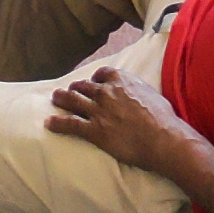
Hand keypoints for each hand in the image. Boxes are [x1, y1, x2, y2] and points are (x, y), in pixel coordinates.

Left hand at [45, 60, 197, 176]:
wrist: (163, 138)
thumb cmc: (163, 118)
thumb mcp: (151, 94)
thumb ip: (138, 90)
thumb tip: (138, 93)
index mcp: (121, 81)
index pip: (102, 74)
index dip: (95, 79)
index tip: (93, 83)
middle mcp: (106, 92)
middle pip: (84, 86)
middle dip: (75, 88)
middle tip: (69, 90)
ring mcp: (98, 111)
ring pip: (73, 101)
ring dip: (62, 98)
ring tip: (55, 98)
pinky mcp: (95, 130)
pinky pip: (71, 124)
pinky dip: (58, 122)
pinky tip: (49, 123)